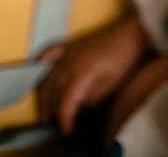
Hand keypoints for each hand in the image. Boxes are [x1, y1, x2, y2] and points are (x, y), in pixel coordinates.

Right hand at [37, 16, 148, 134]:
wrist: (130, 37)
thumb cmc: (124, 61)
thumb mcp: (111, 86)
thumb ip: (91, 98)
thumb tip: (77, 106)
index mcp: (84, 73)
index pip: (66, 102)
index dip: (64, 119)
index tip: (66, 130)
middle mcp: (71, 62)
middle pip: (54, 92)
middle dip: (53, 111)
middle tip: (56, 123)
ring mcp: (68, 52)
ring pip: (47, 77)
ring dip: (44, 96)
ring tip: (47, 109)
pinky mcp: (69, 46)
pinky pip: (48, 53)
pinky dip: (40, 64)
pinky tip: (37, 72)